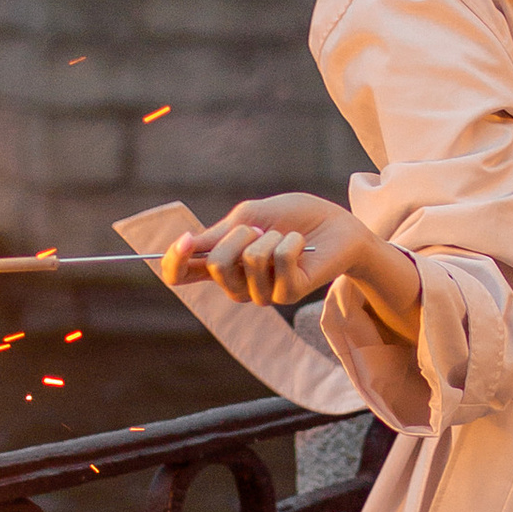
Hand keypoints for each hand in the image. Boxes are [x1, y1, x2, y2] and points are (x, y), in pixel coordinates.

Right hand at [162, 195, 421, 342]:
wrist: (337, 224)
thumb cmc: (293, 218)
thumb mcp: (250, 217)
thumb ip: (218, 233)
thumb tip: (185, 244)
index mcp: (221, 264)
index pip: (182, 274)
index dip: (175, 262)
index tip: (186, 240)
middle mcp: (236, 285)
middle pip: (216, 263)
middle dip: (238, 235)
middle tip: (261, 229)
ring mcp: (261, 294)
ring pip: (249, 260)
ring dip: (269, 236)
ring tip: (285, 236)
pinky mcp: (287, 294)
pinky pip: (279, 260)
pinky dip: (292, 241)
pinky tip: (302, 244)